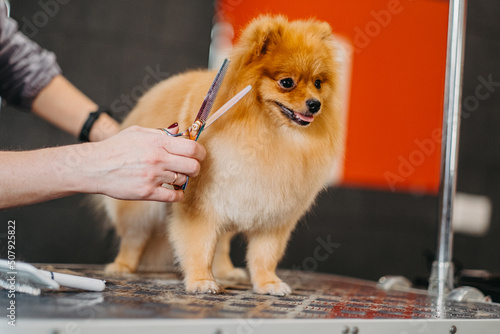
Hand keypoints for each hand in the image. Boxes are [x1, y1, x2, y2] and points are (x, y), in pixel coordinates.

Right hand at [85, 125, 205, 201]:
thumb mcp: (138, 132)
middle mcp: (158, 159)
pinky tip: (174, 191)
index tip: (199, 155)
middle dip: (196, 168)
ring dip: (183, 180)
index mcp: (158, 142)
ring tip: (175, 177)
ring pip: (183, 181)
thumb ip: (161, 133)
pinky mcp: (146, 192)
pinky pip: (172, 197)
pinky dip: (177, 195)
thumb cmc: (115, 148)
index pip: (192, 147)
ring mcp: (153, 177)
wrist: (94, 166)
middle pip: (193, 166)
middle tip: (191, 168)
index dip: (200, 152)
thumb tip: (179, 132)